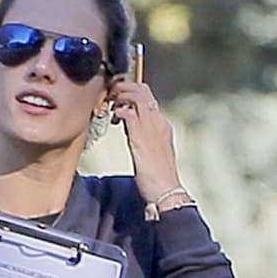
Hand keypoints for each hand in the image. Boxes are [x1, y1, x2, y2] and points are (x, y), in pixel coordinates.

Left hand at [108, 79, 181, 204]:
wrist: (165, 190)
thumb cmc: (158, 177)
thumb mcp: (153, 151)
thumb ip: (144, 137)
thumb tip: (131, 132)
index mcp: (162, 125)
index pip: (148, 97)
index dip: (132, 92)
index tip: (120, 97)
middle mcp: (158, 121)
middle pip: (142, 90)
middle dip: (125, 87)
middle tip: (112, 94)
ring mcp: (150, 127)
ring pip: (135, 96)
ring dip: (120, 95)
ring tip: (111, 102)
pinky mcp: (140, 136)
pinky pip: (128, 113)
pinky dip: (118, 111)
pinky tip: (114, 118)